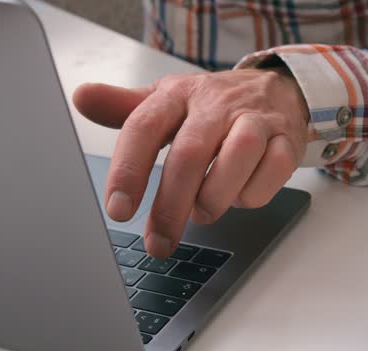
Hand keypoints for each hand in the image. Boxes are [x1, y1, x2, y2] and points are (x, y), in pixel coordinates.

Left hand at [73, 67, 308, 257]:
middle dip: (171, 206)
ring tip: (202, 214)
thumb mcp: (166, 100)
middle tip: (159, 243)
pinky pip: (274, 170)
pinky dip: (254, 193)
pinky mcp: (286, 139)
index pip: (145, 127)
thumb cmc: (213, 105)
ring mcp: (255, 120)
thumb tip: (81, 97)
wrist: (276, 89)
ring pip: (238, 156)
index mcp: (178, 95)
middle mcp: (216, 105)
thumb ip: (124, 107)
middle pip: (190, 154)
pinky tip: (240, 196)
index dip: (129, 170)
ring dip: (216, 196)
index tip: (118, 210)